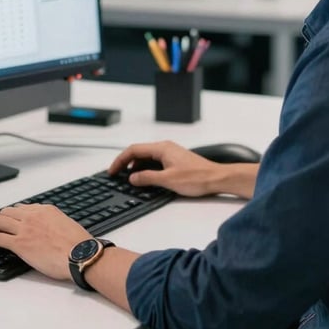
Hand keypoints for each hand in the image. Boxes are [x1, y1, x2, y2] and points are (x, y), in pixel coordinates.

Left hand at [0, 204, 89, 280]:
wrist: (80, 255)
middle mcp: (33, 215)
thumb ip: (54, 223)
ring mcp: (25, 228)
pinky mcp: (20, 244)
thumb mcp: (66, 225)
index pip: (23, 208)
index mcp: (46, 210)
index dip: (13, 215)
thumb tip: (49, 230)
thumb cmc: (79, 246)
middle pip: (7, 212)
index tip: (9, 220)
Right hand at [108, 140, 223, 196]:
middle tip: (116, 174)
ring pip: (147, 157)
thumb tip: (132, 178)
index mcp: (162, 148)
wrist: (217, 178)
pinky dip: (146, 168)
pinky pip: (155, 161)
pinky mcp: (175, 160)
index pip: (134, 150)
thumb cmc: (198, 177)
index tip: (112, 170)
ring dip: (136, 166)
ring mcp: (171, 153)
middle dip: (126, 163)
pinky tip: (145, 178)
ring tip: (128, 178)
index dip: (120, 160)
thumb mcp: (168, 180)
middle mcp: (165, 147)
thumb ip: (147, 178)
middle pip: (139, 152)